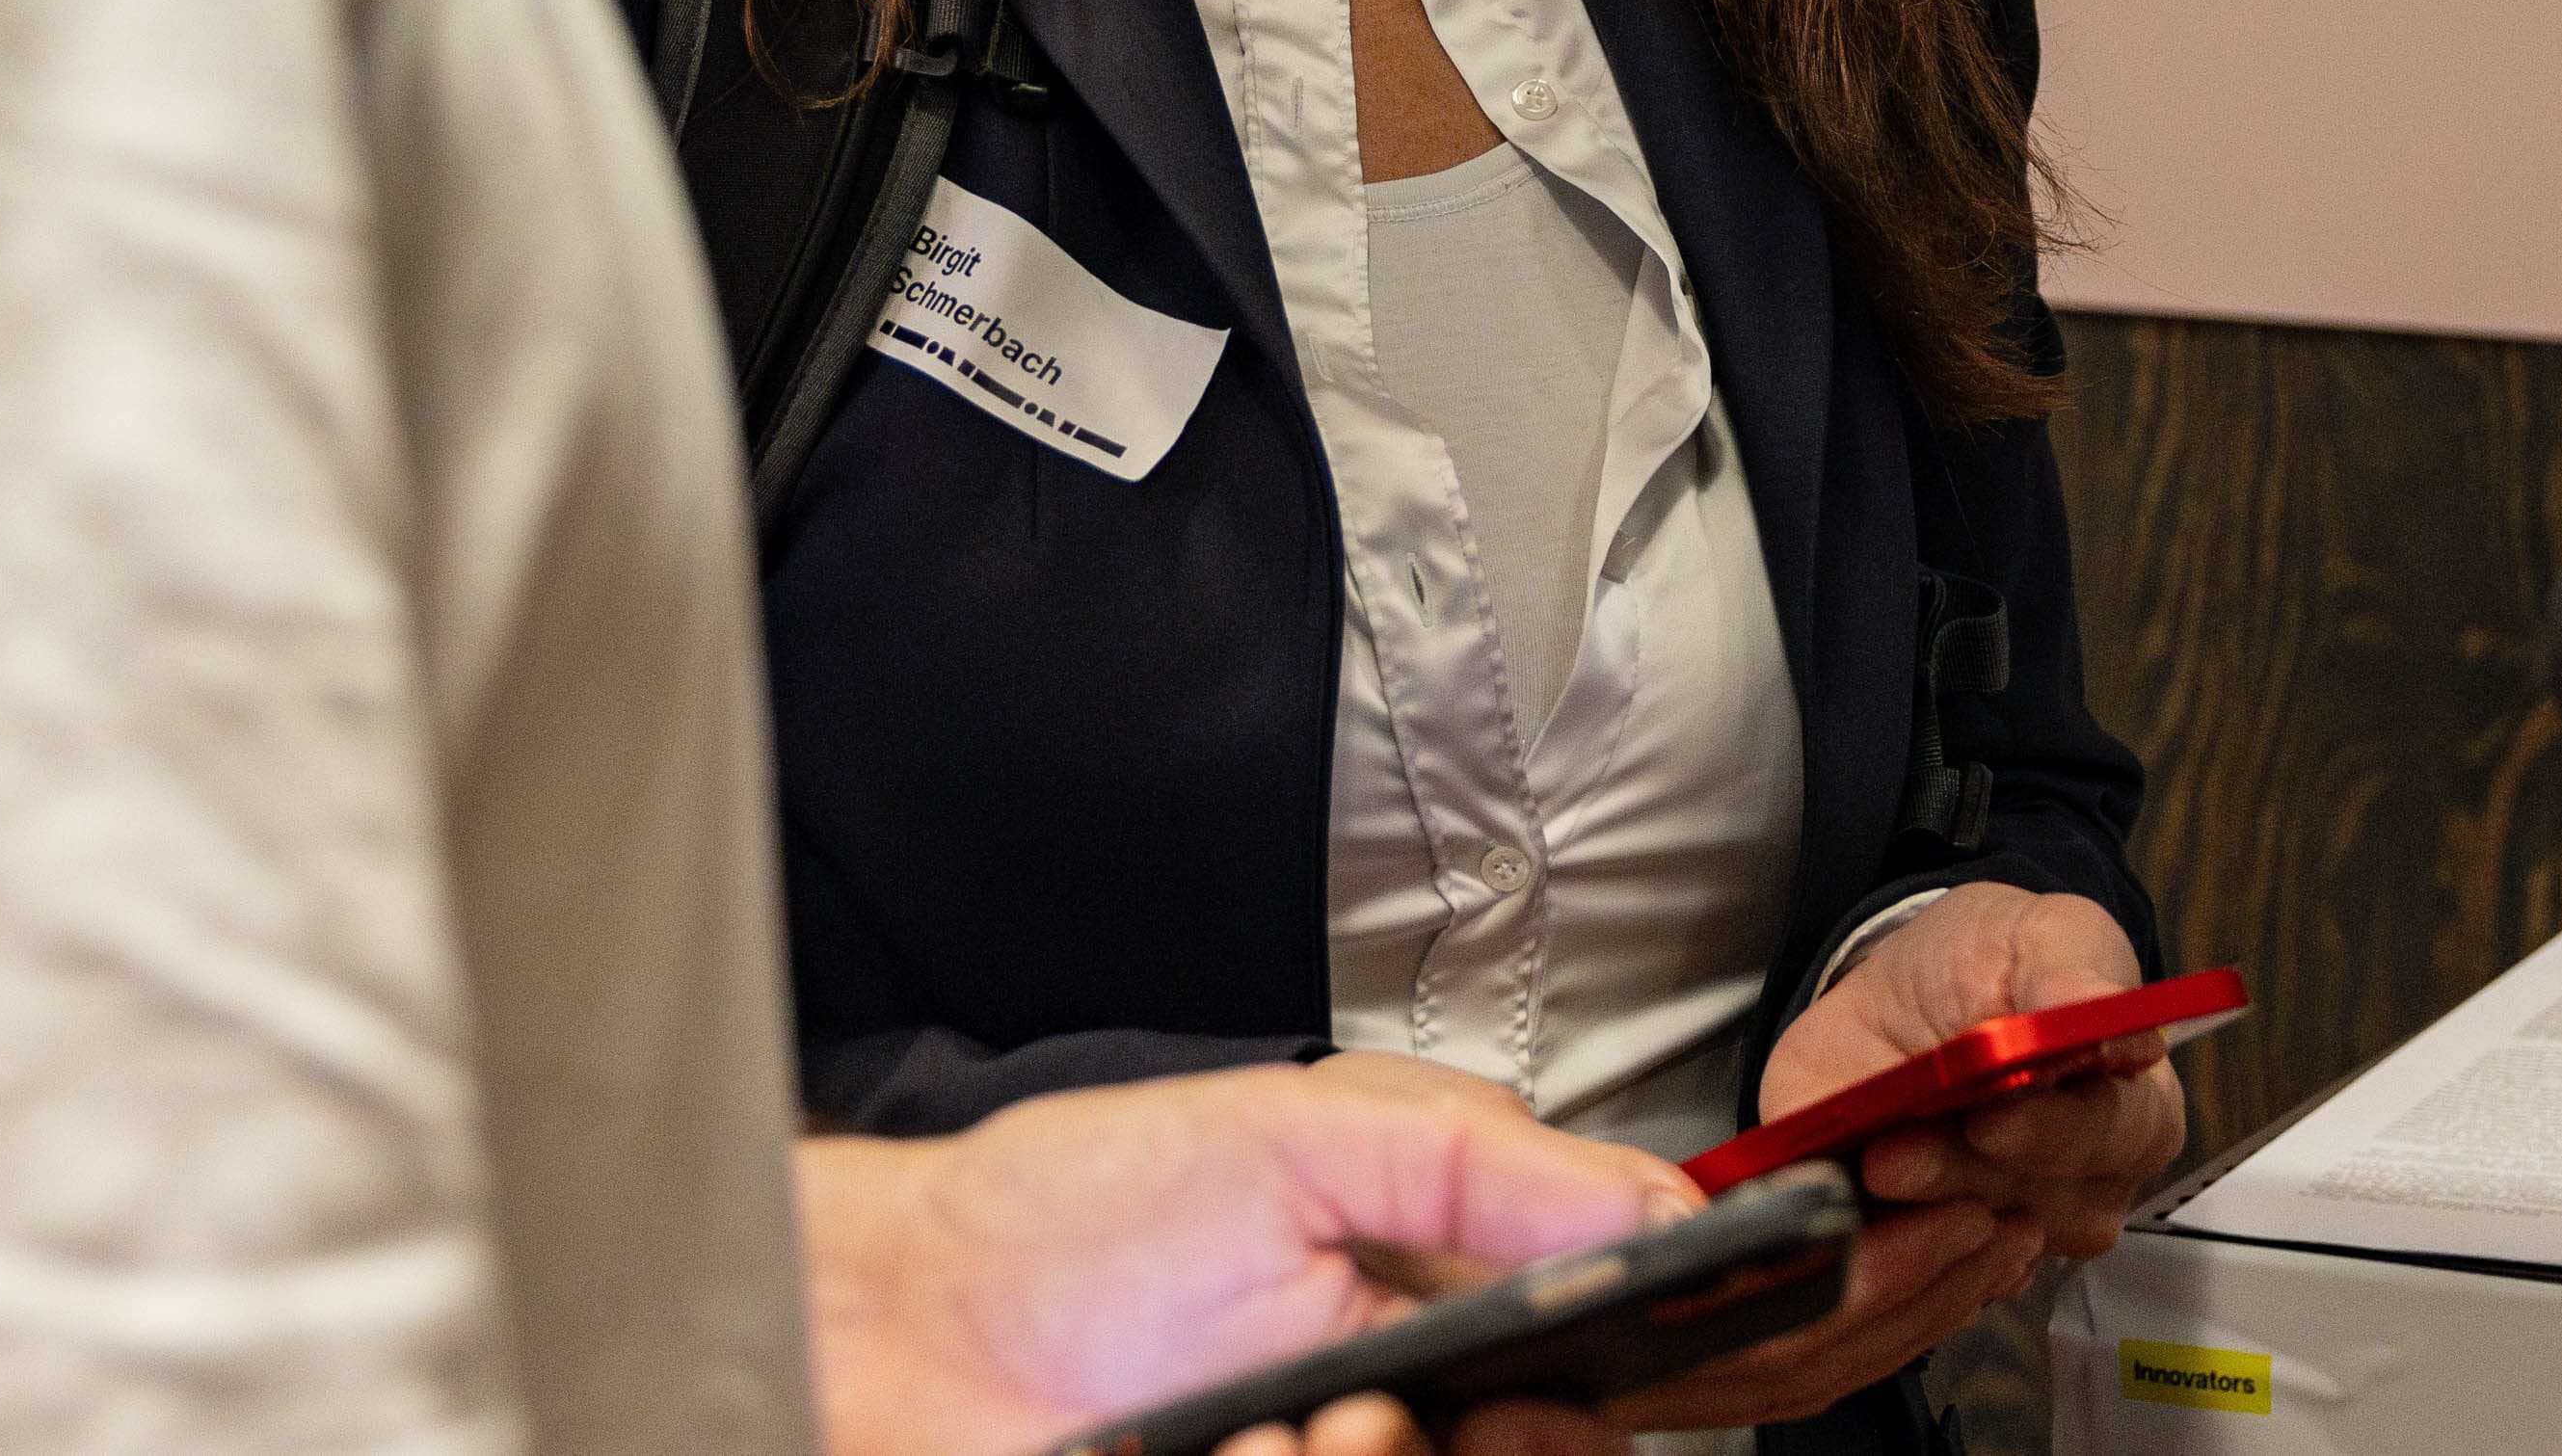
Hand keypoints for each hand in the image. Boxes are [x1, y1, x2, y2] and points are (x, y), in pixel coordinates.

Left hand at [799, 1060, 1695, 1455]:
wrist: (905, 1319)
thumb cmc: (1078, 1211)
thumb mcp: (1297, 1137)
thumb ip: (1480, 1165)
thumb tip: (1656, 1207)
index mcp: (1433, 1295)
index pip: (1597, 1358)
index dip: (1623, 1377)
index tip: (1598, 1368)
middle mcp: (1393, 1407)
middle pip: (1540, 1454)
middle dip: (1504, 1444)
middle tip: (1410, 1409)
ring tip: (1288, 1431)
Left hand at [1614, 891, 2193, 1429]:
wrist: (1900, 994)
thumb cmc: (1990, 963)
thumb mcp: (2041, 932)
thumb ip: (2075, 971)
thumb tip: (2115, 1018)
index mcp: (2133, 1112)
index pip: (2114, 1139)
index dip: (2052, 1134)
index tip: (1992, 1116)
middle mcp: (2083, 1191)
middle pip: (2035, 1206)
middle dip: (1958, 1176)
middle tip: (1893, 1153)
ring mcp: (2011, 1236)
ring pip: (1967, 1247)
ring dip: (1912, 1211)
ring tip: (1868, 1165)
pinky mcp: (1934, 1259)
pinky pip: (1910, 1278)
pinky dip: (1876, 1246)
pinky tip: (1854, 1205)